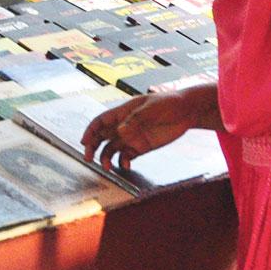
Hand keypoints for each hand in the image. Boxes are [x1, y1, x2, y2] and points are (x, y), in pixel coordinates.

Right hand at [81, 89, 209, 171]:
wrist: (186, 111)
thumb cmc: (168, 103)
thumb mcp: (151, 108)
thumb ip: (136, 120)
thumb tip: (120, 132)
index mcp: (122, 113)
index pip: (100, 122)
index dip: (90, 131)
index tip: (84, 142)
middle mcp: (123, 126)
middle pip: (101, 137)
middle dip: (93, 147)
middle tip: (89, 158)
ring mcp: (132, 137)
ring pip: (112, 149)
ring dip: (106, 157)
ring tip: (107, 167)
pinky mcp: (141, 147)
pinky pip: (127, 156)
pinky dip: (123, 162)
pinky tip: (126, 166)